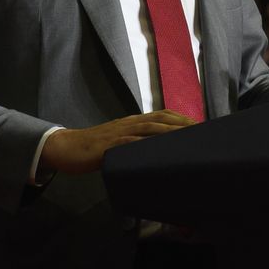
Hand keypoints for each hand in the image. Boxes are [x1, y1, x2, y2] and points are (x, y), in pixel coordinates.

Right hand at [39, 110, 195, 175]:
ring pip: (149, 128)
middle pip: (161, 118)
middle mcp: (128, 123)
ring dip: (171, 131)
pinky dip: (145, 144)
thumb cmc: (94, 149)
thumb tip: (159, 153)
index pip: (162, 115)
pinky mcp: (108, 146)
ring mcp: (119, 133)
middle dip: (183, 123)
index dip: (182, 119)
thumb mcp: (119, 144)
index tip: (202, 126)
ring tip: (189, 138)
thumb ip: (137, 144)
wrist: (65, 148)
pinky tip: (158, 149)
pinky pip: (129, 143)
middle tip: (203, 132)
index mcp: (132, 122)